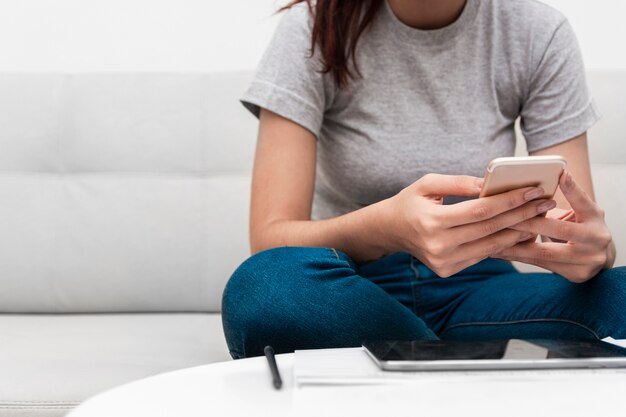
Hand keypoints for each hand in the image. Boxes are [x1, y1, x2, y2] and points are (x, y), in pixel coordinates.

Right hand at [383, 173, 555, 277]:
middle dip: (521, 214)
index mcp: (432, 221)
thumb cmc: (410, 202)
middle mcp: (438, 245)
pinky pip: (482, 255)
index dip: (509, 201)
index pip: (480, 211)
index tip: (533, 190)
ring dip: (518, 232)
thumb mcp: (427, 183)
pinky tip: (518, 231)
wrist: (390, 230)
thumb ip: (458, 182)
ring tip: (538, 217)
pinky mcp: (447, 270)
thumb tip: (489, 183)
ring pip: (491, 246)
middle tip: (545, 202)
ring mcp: (444, 261)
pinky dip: (502, 244)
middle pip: (490, 229)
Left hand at [493, 171, 613, 282]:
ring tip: (494, 238)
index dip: (572, 189)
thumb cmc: (584, 226)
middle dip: (529, 223)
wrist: (600, 257)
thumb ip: (572, 196)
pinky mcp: (575, 275)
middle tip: (504, 217)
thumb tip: (556, 176)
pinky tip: (499, 252)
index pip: (583, 202)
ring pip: (545, 253)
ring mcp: (587, 260)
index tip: (561, 175)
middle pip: (559, 229)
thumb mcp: (583, 210)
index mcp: (596, 219)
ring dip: (516, 246)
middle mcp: (595, 240)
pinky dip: (518, 257)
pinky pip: (540, 264)